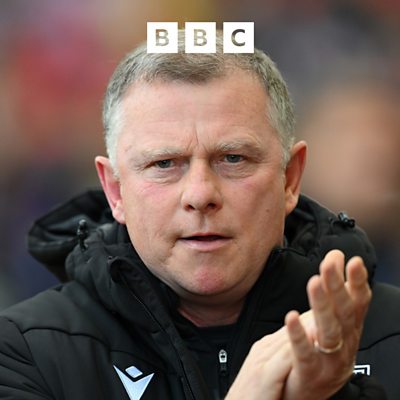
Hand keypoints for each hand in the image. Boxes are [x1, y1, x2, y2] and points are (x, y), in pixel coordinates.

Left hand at [226, 250, 370, 399]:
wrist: (308, 391)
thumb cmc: (319, 348)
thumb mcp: (331, 317)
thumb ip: (335, 287)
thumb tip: (337, 254)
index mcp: (349, 327)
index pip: (358, 302)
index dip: (357, 282)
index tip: (352, 261)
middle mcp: (344, 343)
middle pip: (343, 313)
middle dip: (337, 287)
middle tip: (328, 265)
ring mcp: (329, 360)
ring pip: (329, 331)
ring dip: (322, 306)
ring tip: (314, 283)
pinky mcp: (310, 372)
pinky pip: (304, 353)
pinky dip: (298, 335)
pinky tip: (291, 317)